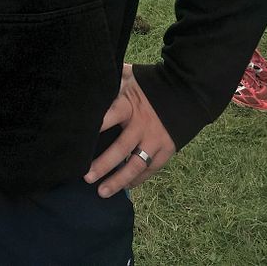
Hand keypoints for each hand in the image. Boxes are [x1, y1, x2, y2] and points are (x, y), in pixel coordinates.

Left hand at [84, 63, 175, 196]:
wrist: (185, 91)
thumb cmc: (151, 83)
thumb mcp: (131, 76)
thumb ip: (113, 78)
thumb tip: (92, 73)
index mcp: (130, 105)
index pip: (111, 116)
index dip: (98, 125)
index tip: (80, 138)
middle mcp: (142, 125)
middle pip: (121, 149)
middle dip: (103, 164)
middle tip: (86, 176)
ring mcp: (155, 140)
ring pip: (136, 165)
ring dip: (118, 180)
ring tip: (101, 192)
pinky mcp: (166, 150)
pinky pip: (150, 170)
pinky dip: (137, 180)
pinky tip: (124, 187)